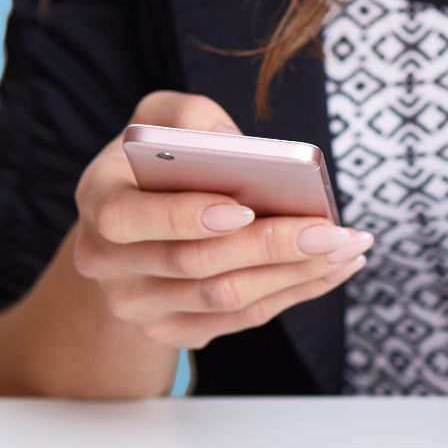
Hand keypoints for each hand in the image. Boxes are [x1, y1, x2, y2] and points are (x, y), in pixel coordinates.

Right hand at [72, 91, 370, 348]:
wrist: (134, 230)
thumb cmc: (156, 163)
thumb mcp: (161, 119)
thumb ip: (188, 116)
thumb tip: (231, 142)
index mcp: (99, 202)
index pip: (132, 218)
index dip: (187, 216)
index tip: (245, 208)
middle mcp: (107, 264)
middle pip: (195, 264)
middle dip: (270, 246)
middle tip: (331, 229)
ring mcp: (139, 307)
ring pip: (227, 299)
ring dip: (296, 273)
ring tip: (348, 245)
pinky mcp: (175, 331)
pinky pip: (244, 319)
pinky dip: (297, 292)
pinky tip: (336, 266)